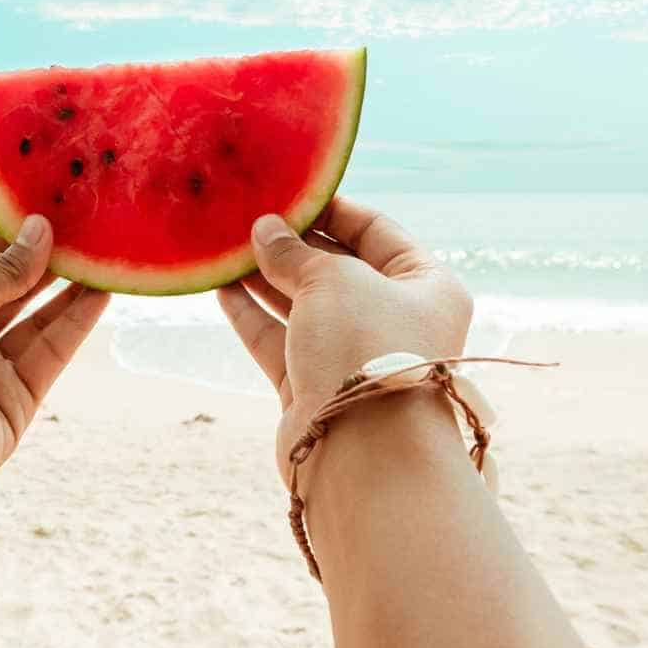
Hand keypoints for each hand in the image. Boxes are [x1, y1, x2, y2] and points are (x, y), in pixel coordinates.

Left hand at [0, 215, 108, 535]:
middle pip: (18, 286)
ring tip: (105, 253)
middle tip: (89, 225)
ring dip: (73, 287)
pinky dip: (78, 323)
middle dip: (51, 258)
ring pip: (43, 318)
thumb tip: (42, 231)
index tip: (53, 205)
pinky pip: (54, 353)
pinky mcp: (20, 399)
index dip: (16, 233)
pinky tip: (101, 292)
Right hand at [217, 198, 471, 485]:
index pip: (376, 231)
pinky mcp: (316, 388)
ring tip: (226, 248)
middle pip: (337, 268)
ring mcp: (353, 357)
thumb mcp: (332, 279)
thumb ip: (295, 252)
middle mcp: (395, 319)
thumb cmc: (367, 349)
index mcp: (426, 285)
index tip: (285, 194)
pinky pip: (281, 341)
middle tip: (246, 220)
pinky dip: (253, 315)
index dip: (329, 210)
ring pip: (304, 306)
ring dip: (265, 278)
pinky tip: (222, 288)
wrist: (363, 453)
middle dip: (291, 245)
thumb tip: (265, 230)